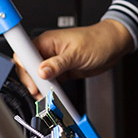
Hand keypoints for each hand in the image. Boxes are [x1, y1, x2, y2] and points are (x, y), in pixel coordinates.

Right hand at [13, 19, 132, 97]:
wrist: (113, 45)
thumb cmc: (97, 41)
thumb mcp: (76, 54)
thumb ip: (58, 64)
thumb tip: (41, 72)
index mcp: (47, 41)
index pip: (24, 53)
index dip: (25, 68)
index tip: (32, 81)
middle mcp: (47, 51)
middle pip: (28, 67)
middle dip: (31, 81)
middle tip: (38, 91)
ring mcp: (54, 61)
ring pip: (38, 76)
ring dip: (40, 87)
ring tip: (45, 96)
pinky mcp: (61, 70)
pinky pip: (49, 81)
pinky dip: (49, 89)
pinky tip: (52, 95)